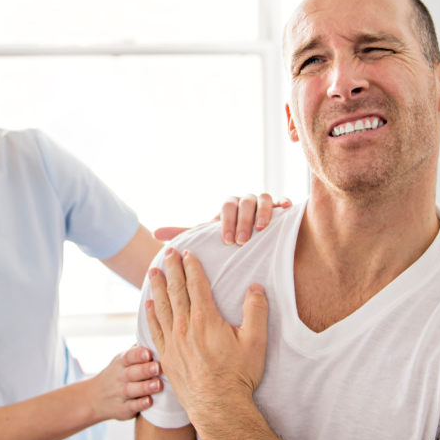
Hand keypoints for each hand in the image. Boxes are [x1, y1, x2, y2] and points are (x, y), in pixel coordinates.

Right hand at [86, 346, 161, 421]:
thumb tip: (156, 334)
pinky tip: (150, 401)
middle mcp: (119, 378)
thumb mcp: (122, 360)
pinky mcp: (122, 409)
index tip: (148, 353)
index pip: (128, 356)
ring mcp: (119, 394)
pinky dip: (139, 405)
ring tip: (158, 384)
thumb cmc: (118, 374)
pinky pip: (130, 407)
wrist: (94, 398)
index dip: (137, 354)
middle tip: (158, 367)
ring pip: (131, 390)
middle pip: (131, 373)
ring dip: (145, 387)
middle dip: (145, 370)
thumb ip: (137, 350)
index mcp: (120, 363)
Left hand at [145, 247, 268, 423]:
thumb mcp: (256, 341)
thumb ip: (256, 311)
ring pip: (162, 307)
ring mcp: (173, 342)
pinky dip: (150, 314)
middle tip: (167, 252)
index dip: (191, 267)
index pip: (196, 285)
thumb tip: (255, 288)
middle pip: (176, 290)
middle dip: (172, 269)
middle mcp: (185, 327)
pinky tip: (147, 304)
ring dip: (157, 286)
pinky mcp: (166, 356)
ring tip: (153, 271)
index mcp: (206, 319)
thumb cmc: (239, 375)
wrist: (219, 407)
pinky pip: (155, 329)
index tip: (187, 253)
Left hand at [154, 194, 291, 244]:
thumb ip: (185, 234)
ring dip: (262, 213)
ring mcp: (264, 202)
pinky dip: (283, 203)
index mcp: (229, 207)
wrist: (253, 238)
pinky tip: (284, 211)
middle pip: (245, 202)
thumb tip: (155, 234)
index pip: (226, 207)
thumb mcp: (207, 237)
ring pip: (263, 199)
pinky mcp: (280, 207)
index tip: (226, 241)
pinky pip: (283, 200)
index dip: (226, 221)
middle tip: (241, 240)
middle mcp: (246, 201)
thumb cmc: (228, 238)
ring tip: (261, 229)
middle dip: (242, 221)